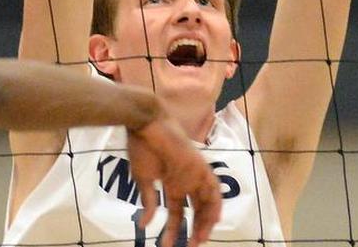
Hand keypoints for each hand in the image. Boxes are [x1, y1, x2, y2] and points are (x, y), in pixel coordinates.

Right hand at [127, 116, 221, 246]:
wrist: (147, 124)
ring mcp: (194, 175)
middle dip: (193, 229)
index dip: (174, 228)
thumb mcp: (143, 179)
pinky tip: (214, 219)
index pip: (177, 212)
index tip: (168, 244)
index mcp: (171, 185)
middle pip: (195, 211)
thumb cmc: (142, 148)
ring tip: (199, 239)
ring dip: (206, 221)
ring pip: (206, 203)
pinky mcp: (200, 167)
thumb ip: (148, 202)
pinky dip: (215, 204)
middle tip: (190, 246)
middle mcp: (185, 182)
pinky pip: (214, 189)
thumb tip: (143, 225)